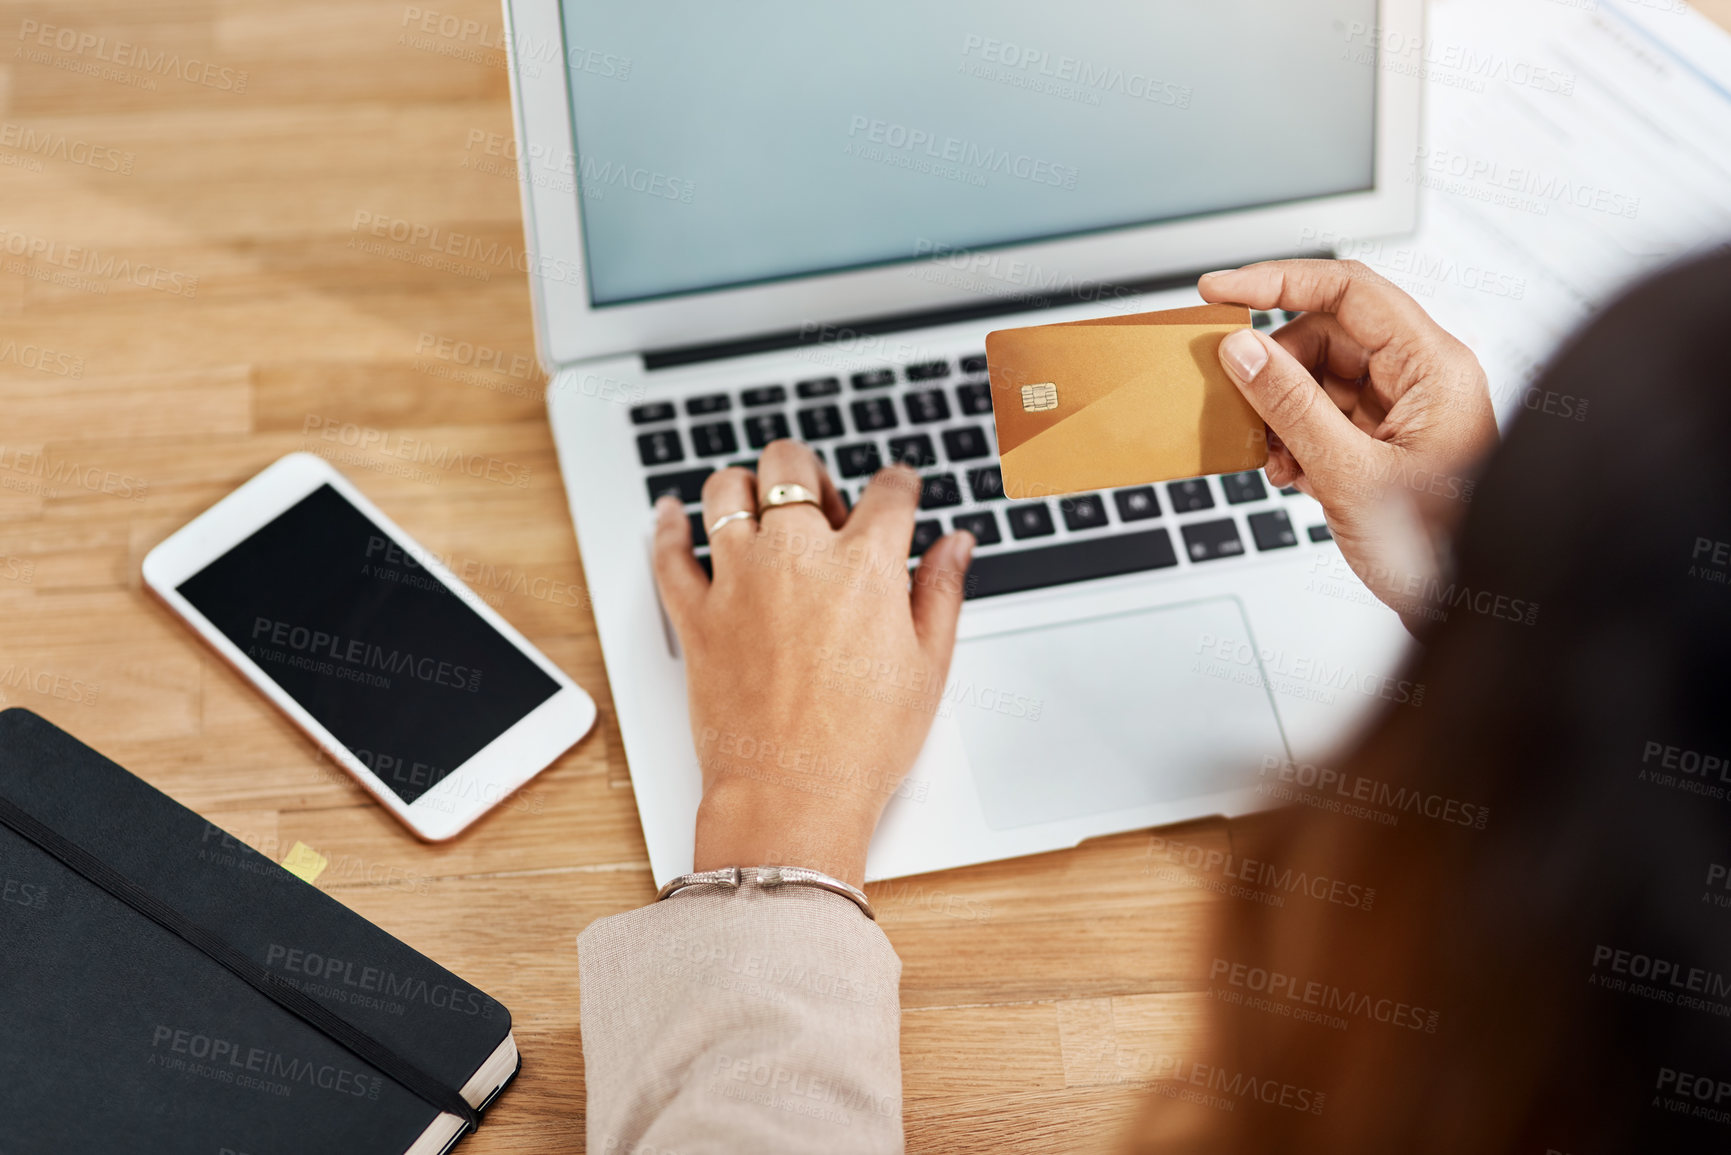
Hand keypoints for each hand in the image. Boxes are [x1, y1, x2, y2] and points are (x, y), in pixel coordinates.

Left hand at [651, 440, 975, 887]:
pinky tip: (674, 515)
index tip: (898, 487)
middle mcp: (796, 557)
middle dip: (809, 471)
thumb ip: (942, 592)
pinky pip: (669, 551)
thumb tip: (956, 545)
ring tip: (755, 502)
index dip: (899, 483)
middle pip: (792, 468)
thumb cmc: (862, 744)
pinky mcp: (695, 614)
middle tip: (820, 498)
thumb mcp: (928, 666)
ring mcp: (738, 581)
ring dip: (743, 485)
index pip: (888, 492)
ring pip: (725, 490)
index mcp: (864, 566)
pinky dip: (668, 526)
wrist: (791, 795)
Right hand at [1198, 260, 1497, 626]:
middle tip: (1235, 395)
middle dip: (1275, 368)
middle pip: (1327, 335)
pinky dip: (1296, 439)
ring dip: (1282, 413)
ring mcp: (1405, 412)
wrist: (1464, 609)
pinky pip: (1327, 417)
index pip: (1348, 291)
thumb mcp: (1350, 475)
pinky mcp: (1387, 445)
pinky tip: (1289, 472)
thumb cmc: (1441, 551)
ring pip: (1321, 379)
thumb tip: (1243, 352)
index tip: (1220, 289)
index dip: (1278, 281)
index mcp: (1433, 367)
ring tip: (1273, 456)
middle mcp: (1423, 379)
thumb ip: (1291, 406)